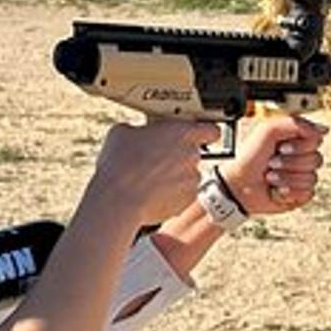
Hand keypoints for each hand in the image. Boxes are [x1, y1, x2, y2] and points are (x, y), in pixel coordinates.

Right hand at [87, 119, 217, 226]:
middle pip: (194, 152)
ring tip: (150, 177)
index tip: (195, 133)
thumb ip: (141, 129)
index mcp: (182, 133)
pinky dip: (171, 193)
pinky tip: (151, 192)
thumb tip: (137, 134)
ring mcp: (191, 181)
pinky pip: (182, 194)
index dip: (204, 132)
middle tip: (158, 155)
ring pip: (187, 175)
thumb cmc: (120, 163)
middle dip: (179, 154)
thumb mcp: (123, 131)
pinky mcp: (185, 201)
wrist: (118, 198)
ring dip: (175, 175)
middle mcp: (192, 156)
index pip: (211, 130)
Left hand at [218, 114, 327, 215]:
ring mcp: (302, 177)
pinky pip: (307, 193)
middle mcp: (302, 157)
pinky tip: (277, 189)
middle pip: (316, 159)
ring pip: (311, 177)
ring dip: (286, 177)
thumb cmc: (250, 157)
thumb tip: (323, 130)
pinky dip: (288, 191)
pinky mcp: (300, 195)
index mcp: (297, 140)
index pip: (317, 140)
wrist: (239, 183)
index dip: (300, 145)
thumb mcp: (268, 130)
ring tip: (271, 177)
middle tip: (272, 162)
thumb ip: (296, 124)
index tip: (282, 146)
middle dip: (290, 162)